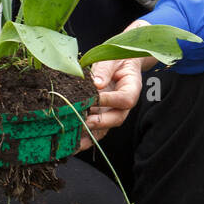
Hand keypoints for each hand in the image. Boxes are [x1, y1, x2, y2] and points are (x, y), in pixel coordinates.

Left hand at [78, 20, 156, 153]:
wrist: (119, 62)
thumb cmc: (116, 58)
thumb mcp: (111, 59)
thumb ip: (104, 70)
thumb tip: (96, 83)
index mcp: (131, 89)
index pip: (124, 99)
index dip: (110, 100)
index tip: (94, 98)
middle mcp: (123, 105)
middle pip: (116, 118)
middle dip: (100, 122)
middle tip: (84, 122)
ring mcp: (112, 112)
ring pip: (105, 129)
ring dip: (90, 137)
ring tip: (75, 144)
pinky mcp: (101, 116)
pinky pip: (95, 130)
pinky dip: (84, 138)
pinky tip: (71, 144)